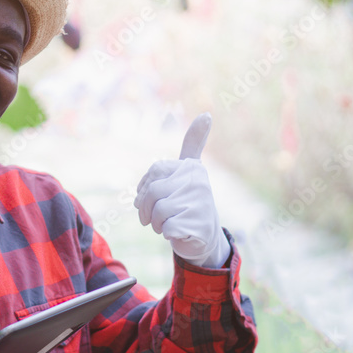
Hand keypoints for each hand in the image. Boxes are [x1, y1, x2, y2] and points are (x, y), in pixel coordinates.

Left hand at [133, 113, 230, 268]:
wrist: (203, 238)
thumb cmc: (188, 202)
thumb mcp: (188, 171)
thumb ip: (193, 144)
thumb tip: (207, 114)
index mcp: (192, 167)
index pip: (155, 171)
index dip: (145, 187)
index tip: (155, 196)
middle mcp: (198, 180)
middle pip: (152, 192)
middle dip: (147, 209)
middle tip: (155, 216)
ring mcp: (200, 202)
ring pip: (158, 211)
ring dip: (157, 223)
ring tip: (169, 223)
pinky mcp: (198, 223)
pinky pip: (167, 227)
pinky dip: (167, 234)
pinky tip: (180, 232)